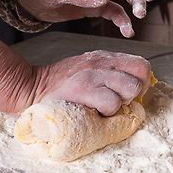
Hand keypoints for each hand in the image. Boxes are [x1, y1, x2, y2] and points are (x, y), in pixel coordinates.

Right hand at [33, 50, 150, 115]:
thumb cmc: (61, 87)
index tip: (126, 95)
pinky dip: (106, 113)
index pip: (142, 65)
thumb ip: (109, 76)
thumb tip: (133, 91)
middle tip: (115, 101)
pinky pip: (112, 103)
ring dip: (120, 104)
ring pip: (131, 89)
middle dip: (133, 94)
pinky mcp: (83, 89)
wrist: (31, 88)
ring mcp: (93, 75)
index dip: (140, 84)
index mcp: (104, 58)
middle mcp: (101, 63)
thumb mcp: (87, 72)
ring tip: (102, 107)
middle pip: (141, 76)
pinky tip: (93, 112)